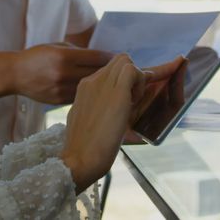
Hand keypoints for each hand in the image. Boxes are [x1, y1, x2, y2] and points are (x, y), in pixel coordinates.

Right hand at [13, 43, 113, 103]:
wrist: (15, 75)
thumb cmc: (37, 56)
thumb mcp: (57, 46)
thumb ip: (78, 51)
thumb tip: (99, 57)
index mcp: (64, 57)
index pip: (96, 57)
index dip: (110, 57)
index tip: (120, 58)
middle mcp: (64, 74)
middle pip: (96, 73)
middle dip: (110, 71)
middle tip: (121, 70)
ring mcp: (61, 89)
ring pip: (91, 88)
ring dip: (103, 85)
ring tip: (112, 82)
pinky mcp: (59, 101)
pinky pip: (80, 96)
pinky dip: (90, 94)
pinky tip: (97, 92)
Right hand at [60, 55, 183, 191]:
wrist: (79, 159)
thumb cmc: (84, 148)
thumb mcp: (87, 120)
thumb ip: (97, 108)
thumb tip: (116, 106)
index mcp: (84, 87)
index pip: (109, 69)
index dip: (123, 78)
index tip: (131, 94)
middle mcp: (91, 81)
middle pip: (119, 60)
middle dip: (132, 75)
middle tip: (133, 100)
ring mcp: (102, 84)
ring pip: (126, 61)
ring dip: (135, 78)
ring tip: (132, 103)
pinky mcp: (117, 93)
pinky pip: (134, 71)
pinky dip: (140, 82)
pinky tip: (134, 103)